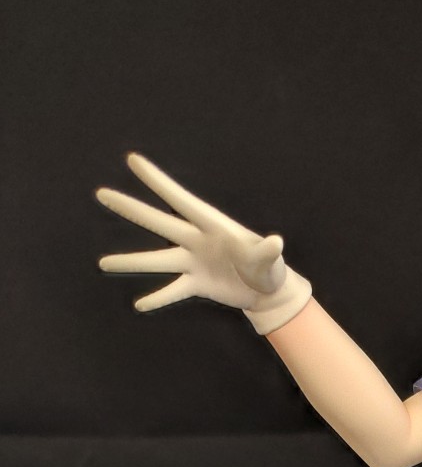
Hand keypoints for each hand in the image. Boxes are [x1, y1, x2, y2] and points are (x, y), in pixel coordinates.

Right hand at [95, 152, 311, 333]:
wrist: (268, 291)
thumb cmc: (270, 268)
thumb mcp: (269, 259)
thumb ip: (265, 252)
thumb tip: (276, 243)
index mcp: (211, 225)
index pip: (180, 200)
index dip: (157, 181)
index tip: (133, 160)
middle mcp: (196, 240)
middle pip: (158, 223)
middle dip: (131, 209)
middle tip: (102, 194)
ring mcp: (193, 262)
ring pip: (156, 261)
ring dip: (131, 262)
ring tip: (103, 263)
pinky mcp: (196, 284)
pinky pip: (173, 291)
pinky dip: (158, 299)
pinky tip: (140, 305)